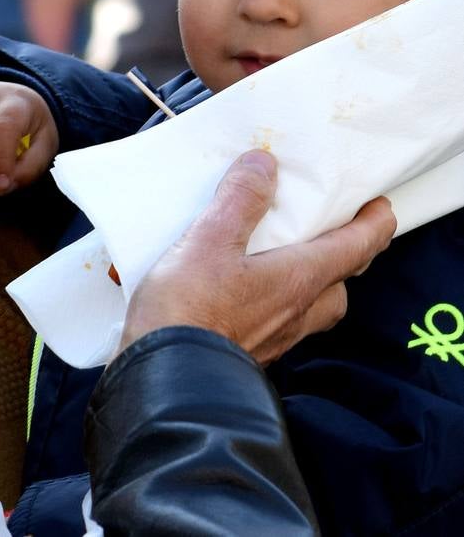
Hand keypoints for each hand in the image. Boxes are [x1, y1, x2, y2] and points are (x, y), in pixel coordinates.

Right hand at [120, 150, 395, 363]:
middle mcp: (297, 312)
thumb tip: (264, 164)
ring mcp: (275, 337)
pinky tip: (243, 290)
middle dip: (343, 254)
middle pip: (340, 282)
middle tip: (329, 228)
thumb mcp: (210, 239)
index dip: (374, 224)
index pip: (357, 248)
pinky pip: (279, 322)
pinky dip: (275, 300)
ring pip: (312, 307)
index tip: (378, 206)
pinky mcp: (249, 351)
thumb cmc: (188, 310)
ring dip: (311, 280)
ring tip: (283, 256)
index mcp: (299, 279)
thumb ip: (240, 199)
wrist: (164, 380)